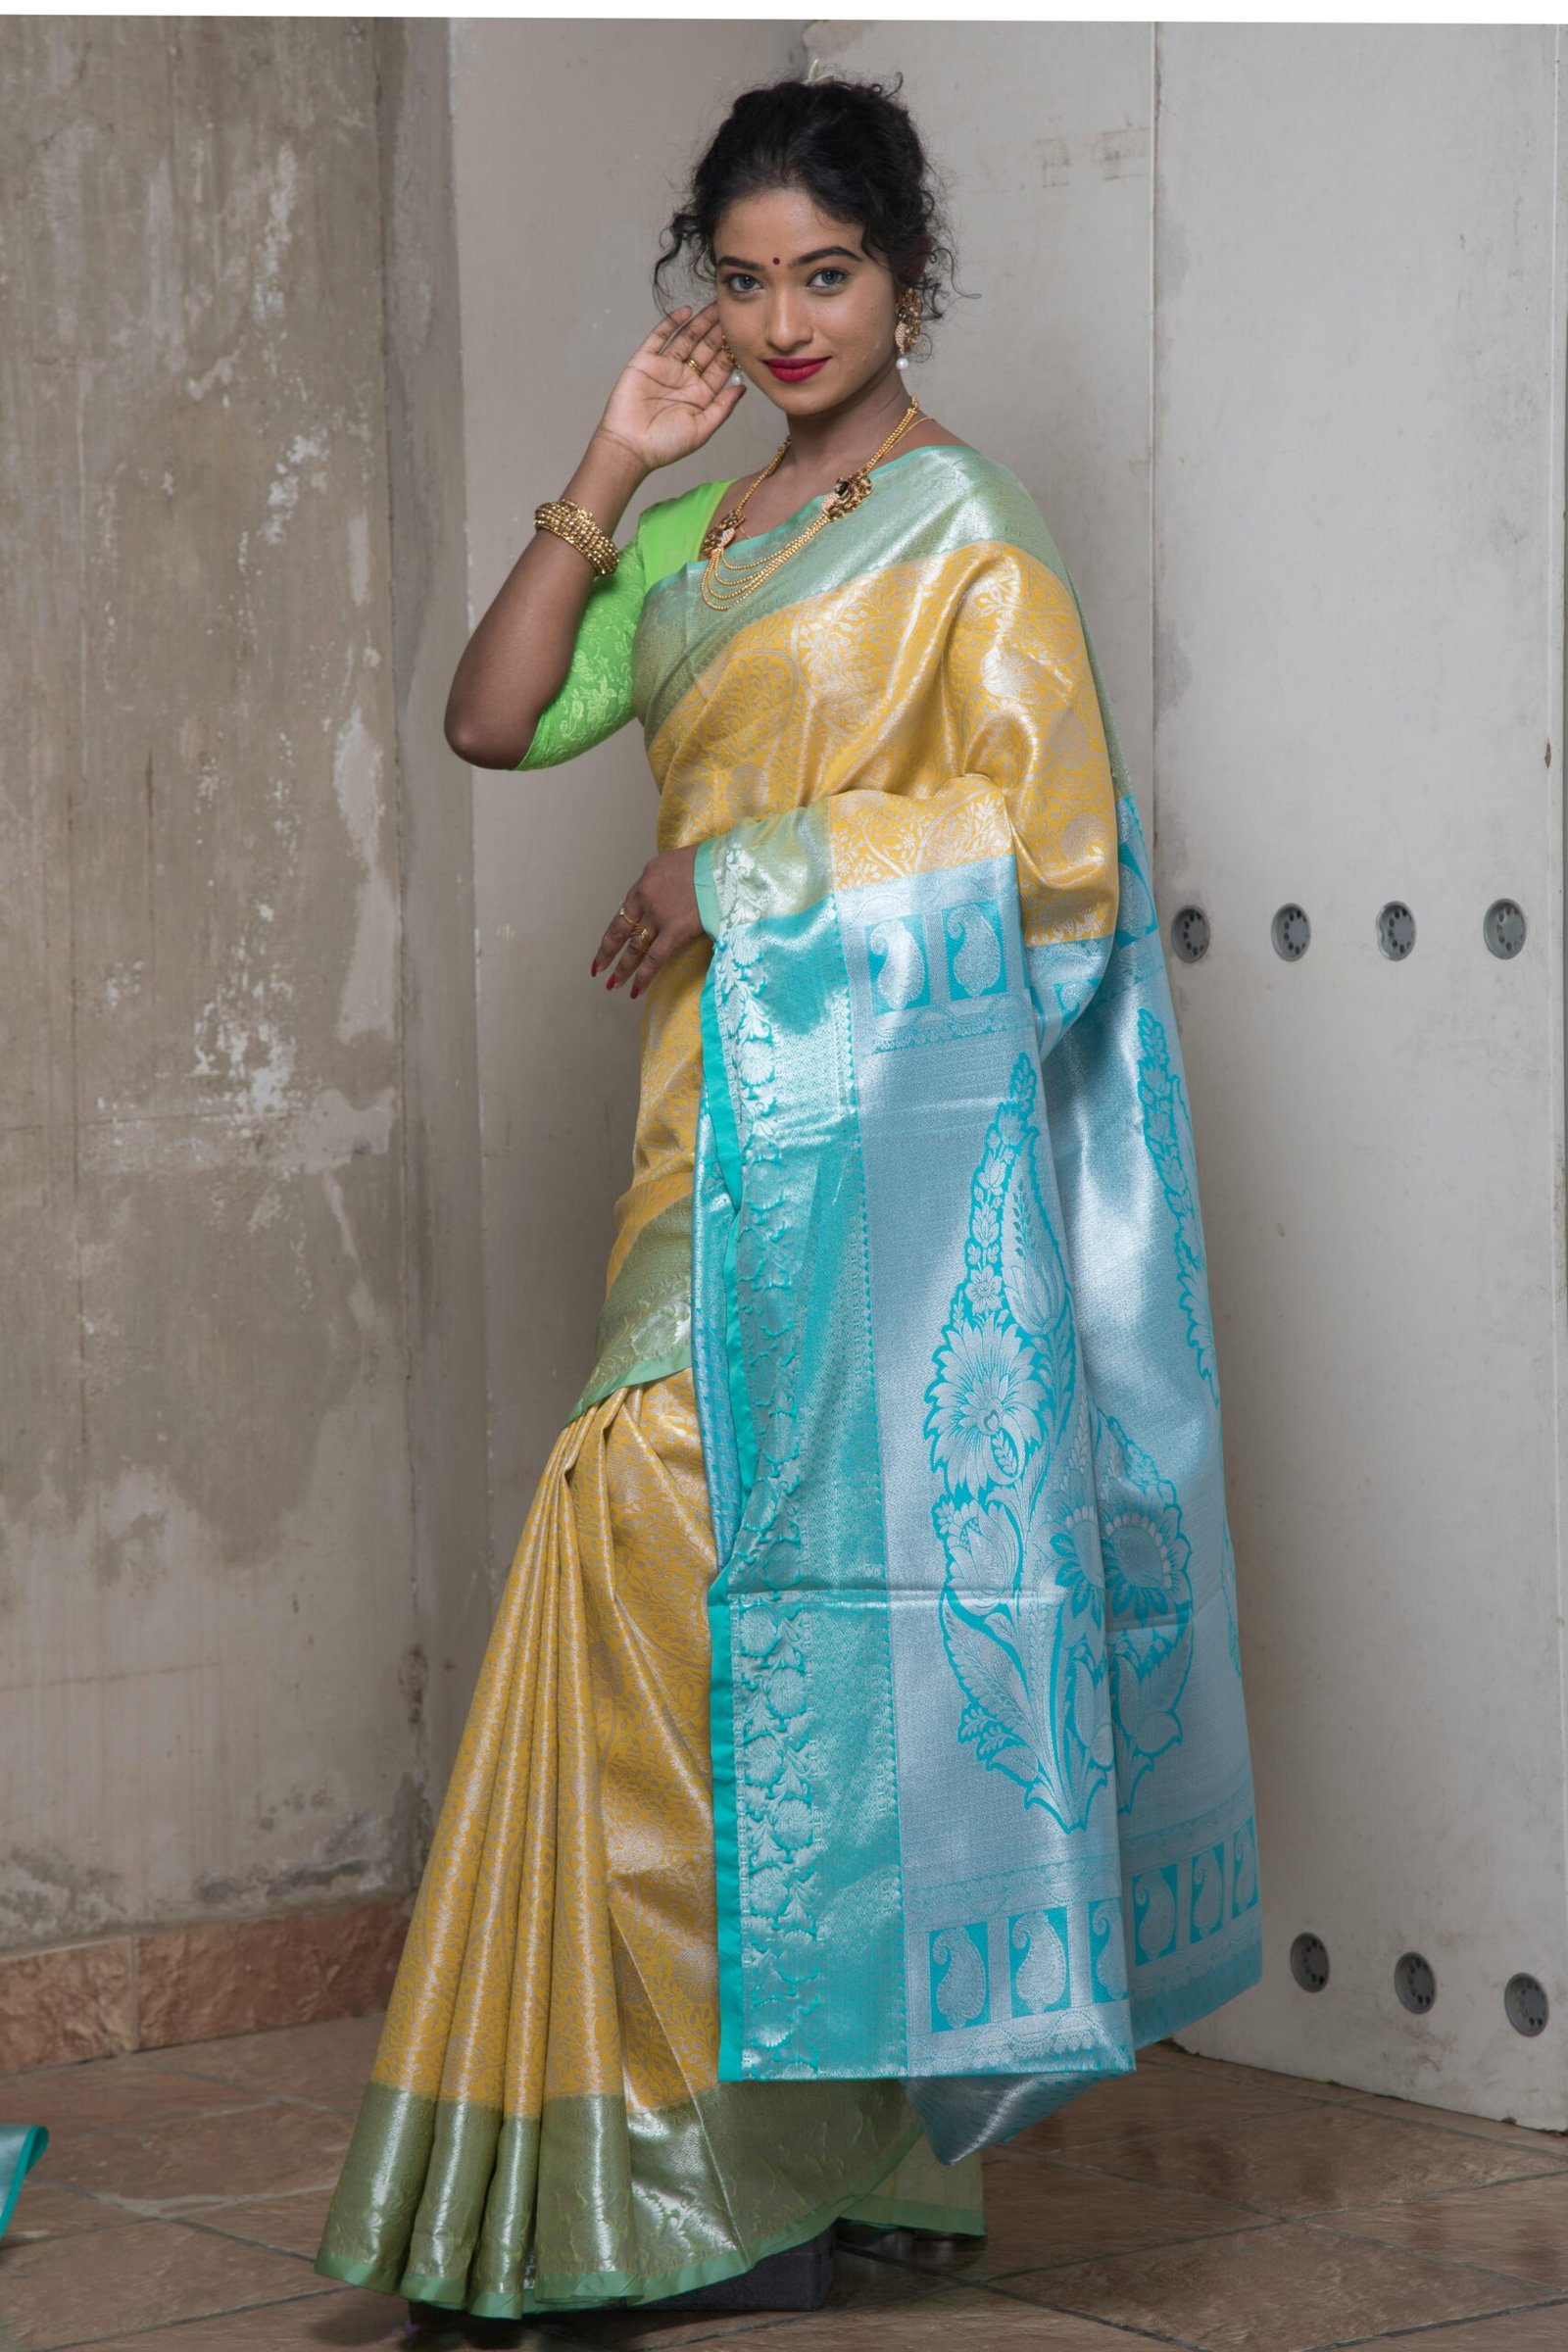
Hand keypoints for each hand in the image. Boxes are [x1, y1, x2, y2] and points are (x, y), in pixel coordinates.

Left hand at [592, 845, 703, 1000]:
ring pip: (634, 948)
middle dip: (607, 952)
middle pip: (620, 931)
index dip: (614, 930)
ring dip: (623, 969)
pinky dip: (644, 976)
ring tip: (612, 985)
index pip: (625, 911)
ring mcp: (658, 917)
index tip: (607, 945)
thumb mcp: (674, 864)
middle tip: (597, 970)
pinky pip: (655, 958)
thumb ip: (661, 883)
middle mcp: (644, 900)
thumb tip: (661, 897)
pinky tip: (636, 990)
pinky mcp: (675, 931)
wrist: (724, 864)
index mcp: (644, 882)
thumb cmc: (706, 861)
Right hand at [594, 302, 745, 475]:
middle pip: (706, 349)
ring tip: (715, 306)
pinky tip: (686, 311)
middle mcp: (684, 379)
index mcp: (700, 395)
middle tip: (733, 311)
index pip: (720, 367)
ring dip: (700, 323)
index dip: (731, 351)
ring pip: (686, 339)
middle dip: (719, 331)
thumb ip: (723, 407)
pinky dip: (671, 323)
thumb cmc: (665, 445)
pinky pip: (659, 337)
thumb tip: (743, 387)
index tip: (744, 335)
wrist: (630, 446)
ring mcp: (664, 368)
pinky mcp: (645, 361)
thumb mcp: (702, 429)